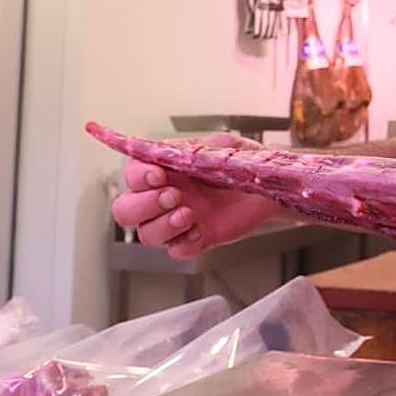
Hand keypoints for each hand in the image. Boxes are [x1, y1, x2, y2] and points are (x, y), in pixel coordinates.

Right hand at [110, 131, 282, 259]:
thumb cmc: (242, 161)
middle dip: (144, 205)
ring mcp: (179, 220)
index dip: (138, 177)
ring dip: (163, 225)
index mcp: (165, 168)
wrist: (270, 185)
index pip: (131, 174)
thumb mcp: (221, 145)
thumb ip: (198, 148)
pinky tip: (199, 232)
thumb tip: (178, 153)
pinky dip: (183, 244)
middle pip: (126, 210)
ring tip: (189, 214)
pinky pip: (176, 251)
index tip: (158, 175)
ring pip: (146, 234)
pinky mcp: (197, 239)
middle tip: (173, 196)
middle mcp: (164, 196)